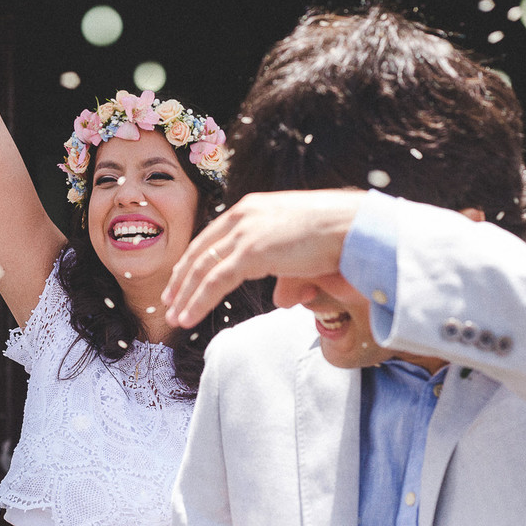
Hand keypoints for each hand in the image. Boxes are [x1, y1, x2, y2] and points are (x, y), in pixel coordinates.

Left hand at [162, 190, 364, 326]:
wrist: (355, 225)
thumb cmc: (338, 237)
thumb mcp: (303, 256)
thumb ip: (287, 277)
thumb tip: (280, 300)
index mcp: (252, 209)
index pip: (211, 237)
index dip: (194, 261)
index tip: (181, 280)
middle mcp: (243, 215)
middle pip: (201, 251)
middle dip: (182, 279)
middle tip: (170, 300)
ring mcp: (245, 232)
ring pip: (203, 268)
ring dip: (186, 295)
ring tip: (175, 316)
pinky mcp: (251, 251)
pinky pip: (215, 280)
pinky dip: (198, 300)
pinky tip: (188, 317)